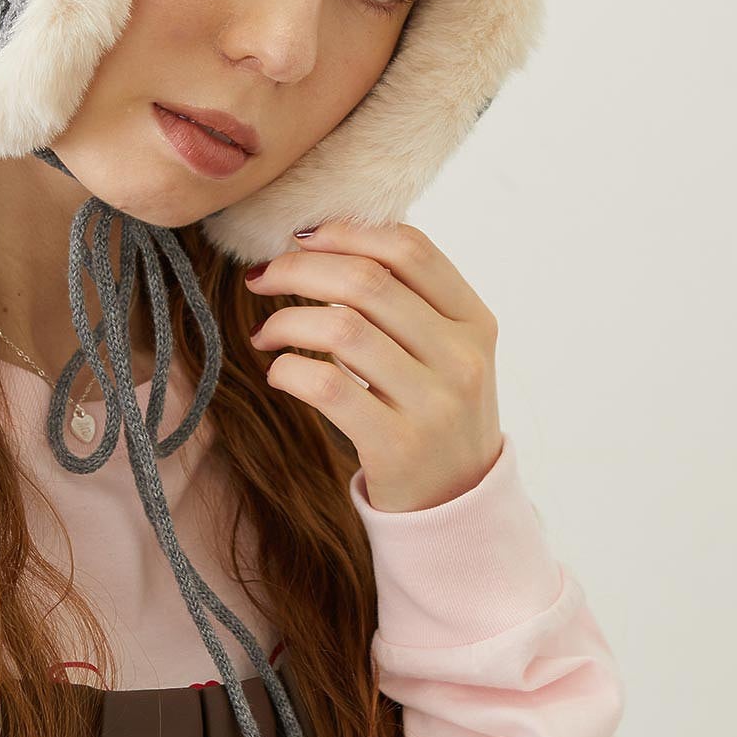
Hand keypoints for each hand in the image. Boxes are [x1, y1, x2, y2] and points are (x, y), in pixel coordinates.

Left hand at [244, 220, 504, 512]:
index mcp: (474, 321)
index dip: (346, 232)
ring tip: (265, 333)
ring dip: (286, 321)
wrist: (457, 504)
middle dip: (299, 269)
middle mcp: (461, 357)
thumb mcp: (444, 351)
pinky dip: (288, 370)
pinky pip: (327, 387)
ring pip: (341, 328)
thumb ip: (406, 300)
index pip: (410, 249)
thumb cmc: (433, 413)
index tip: (300, 238)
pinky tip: (279, 371)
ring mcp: (434, 403)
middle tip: (262, 278)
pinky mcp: (398, 445)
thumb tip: (322, 244)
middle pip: (366, 282)